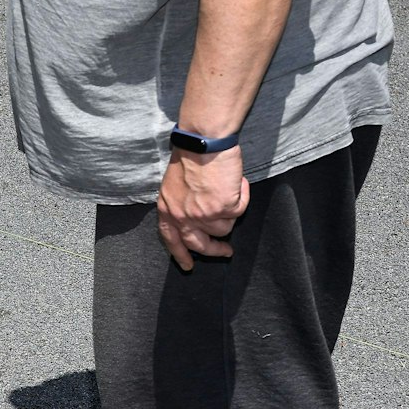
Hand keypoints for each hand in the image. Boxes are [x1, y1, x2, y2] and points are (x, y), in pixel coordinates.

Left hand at [156, 148, 249, 271]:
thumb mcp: (172, 186)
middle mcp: (183, 216)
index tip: (188, 266)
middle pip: (200, 245)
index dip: (181, 254)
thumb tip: (192, 221)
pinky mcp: (224, 208)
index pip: (171, 240)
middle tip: (226, 251)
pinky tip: (237, 183)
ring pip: (224, 227)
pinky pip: (240, 210)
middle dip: (215, 250)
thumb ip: (179, 205)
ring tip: (228, 190)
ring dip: (230, 211)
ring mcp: (203, 215)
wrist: (202, 142)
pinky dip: (242, 196)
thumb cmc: (189, 157)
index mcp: (166, 209)